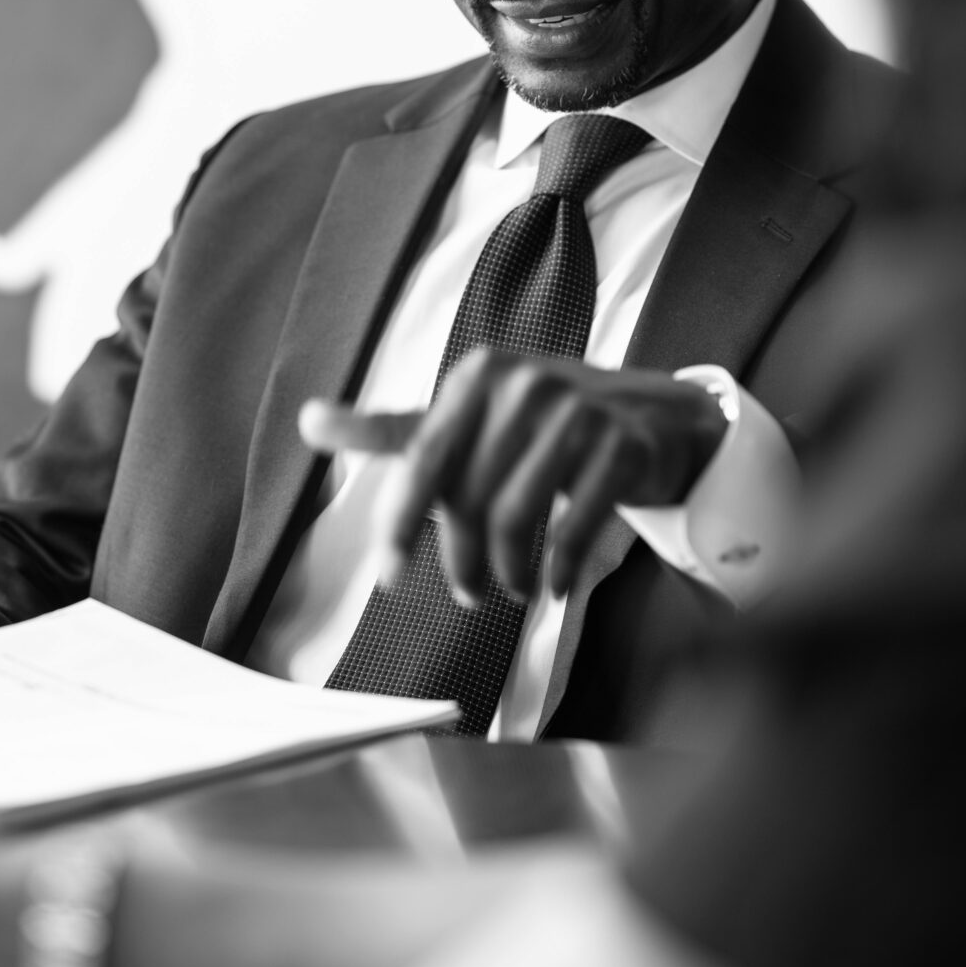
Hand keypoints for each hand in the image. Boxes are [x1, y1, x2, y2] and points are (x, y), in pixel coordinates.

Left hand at [300, 351, 726, 604]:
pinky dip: (559, 571)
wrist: (656, 416)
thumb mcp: (473, 419)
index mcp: (478, 375)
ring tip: (512, 589)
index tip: (390, 576)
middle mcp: (526, 383)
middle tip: (470, 592)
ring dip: (508, 573)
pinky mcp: (622, 446)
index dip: (401, 523)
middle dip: (463, 561)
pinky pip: (575, 528)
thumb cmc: (547, 426)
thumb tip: (309, 420)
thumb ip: (397, 430)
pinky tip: (555, 588)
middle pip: (469, 499)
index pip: (422, 459)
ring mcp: (579, 412)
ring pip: (517, 518)